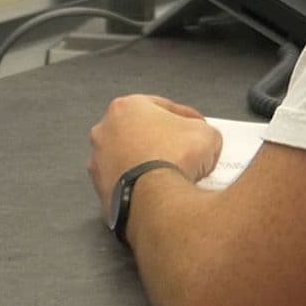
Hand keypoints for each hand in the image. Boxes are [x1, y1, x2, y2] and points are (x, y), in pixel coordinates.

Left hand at [86, 94, 222, 205]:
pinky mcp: (100, 188)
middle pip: (140, 131)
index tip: (196, 126)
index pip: (161, 107)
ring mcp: (98, 161)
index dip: (185, 117)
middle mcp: (105, 130)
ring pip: (129, 158)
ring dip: (147, 163)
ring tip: (172, 174)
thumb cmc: (173, 159)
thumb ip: (202, 130)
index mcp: (126, 107)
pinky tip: (158, 191)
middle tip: (184, 151)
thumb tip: (203, 139)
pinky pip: (125, 181)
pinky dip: (139, 184)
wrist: (155, 198)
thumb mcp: (207, 134)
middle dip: (162, 140)